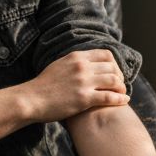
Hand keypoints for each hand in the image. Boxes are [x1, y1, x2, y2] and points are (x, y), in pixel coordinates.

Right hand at [10, 49, 128, 125]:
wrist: (31, 99)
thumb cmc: (43, 86)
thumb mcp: (59, 65)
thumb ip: (74, 63)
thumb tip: (86, 63)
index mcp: (76, 57)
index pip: (106, 54)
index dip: (114, 64)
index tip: (115, 72)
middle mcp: (82, 67)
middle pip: (112, 67)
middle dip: (120, 76)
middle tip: (120, 85)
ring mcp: (84, 82)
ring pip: (114, 80)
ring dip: (121, 87)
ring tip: (122, 93)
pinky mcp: (84, 99)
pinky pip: (109, 97)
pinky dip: (120, 99)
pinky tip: (124, 101)